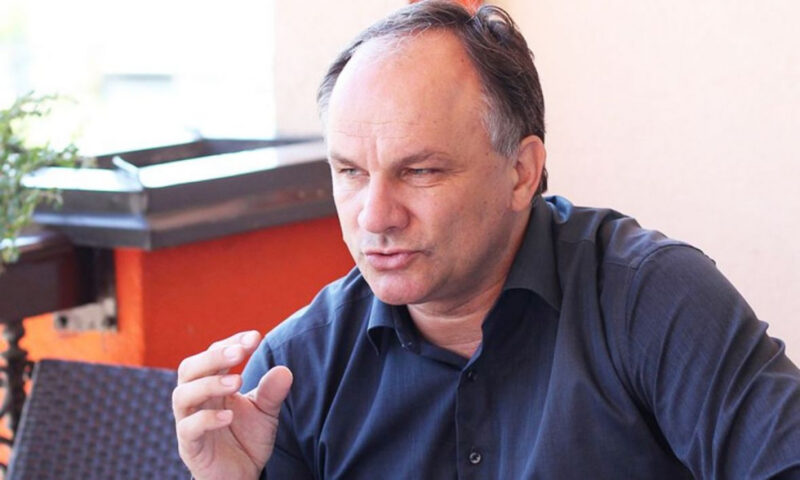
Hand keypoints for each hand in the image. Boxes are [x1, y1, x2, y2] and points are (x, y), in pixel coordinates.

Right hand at [172, 330, 292, 479]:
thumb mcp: (266, 412)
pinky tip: (229, 416)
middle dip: (214, 357)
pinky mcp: (190, 446)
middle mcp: (196, 398)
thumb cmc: (247, 438)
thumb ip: (272, 392)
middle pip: (190, 368)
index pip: (213, 353)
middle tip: (240, 352)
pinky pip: (188, 428)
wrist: (241, 475)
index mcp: (212, 384)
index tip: (255, 337)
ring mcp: (189, 421)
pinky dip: (206, 419)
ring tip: (237, 381)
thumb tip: (284, 370)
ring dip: (209, 384)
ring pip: (183, 395)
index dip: (232, 342)